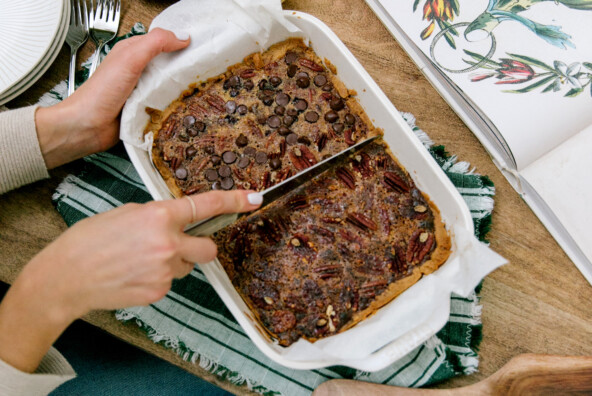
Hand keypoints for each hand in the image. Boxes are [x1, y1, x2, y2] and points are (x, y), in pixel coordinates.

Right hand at [0, 190, 261, 371]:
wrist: (66, 277)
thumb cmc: (90, 239)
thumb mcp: (127, 212)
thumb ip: (158, 215)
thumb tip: (177, 219)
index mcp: (159, 216)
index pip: (205, 206)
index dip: (234, 201)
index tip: (254, 199)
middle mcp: (169, 244)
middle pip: (209, 249)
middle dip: (200, 247)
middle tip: (177, 244)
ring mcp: (166, 271)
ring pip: (186, 266)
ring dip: (173, 262)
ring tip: (140, 260)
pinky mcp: (159, 292)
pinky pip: (170, 281)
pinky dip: (158, 277)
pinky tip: (135, 274)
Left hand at [35, 28, 189, 168]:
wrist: (87, 126)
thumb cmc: (101, 92)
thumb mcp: (130, 58)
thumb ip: (155, 43)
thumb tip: (182, 38)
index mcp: (132, 52)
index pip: (161, 42)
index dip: (179, 43)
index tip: (198, 49)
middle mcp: (137, 71)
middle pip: (168, 65)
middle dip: (184, 68)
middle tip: (202, 72)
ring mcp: (142, 92)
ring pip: (168, 87)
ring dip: (180, 90)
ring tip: (197, 91)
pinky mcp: (145, 111)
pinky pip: (164, 106)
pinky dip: (172, 107)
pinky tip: (182, 108)